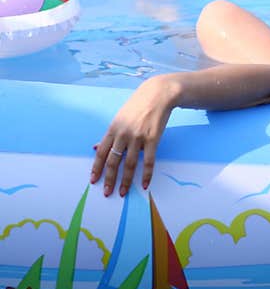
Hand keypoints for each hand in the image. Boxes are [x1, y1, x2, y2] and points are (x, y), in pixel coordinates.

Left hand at [91, 75, 177, 196]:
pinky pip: (148, 161)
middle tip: (107, 192)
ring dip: (126, 181)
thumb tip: (95, 148)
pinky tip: (144, 184)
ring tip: (124, 192)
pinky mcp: (152, 139)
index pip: (101, 152)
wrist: (157, 95)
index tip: (93, 181)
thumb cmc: (137, 107)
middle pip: (113, 161)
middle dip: (109, 178)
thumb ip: (109, 136)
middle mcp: (122, 134)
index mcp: (112, 129)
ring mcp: (137, 137)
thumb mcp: (119, 119)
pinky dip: (146, 174)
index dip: (96, 168)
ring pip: (129, 164)